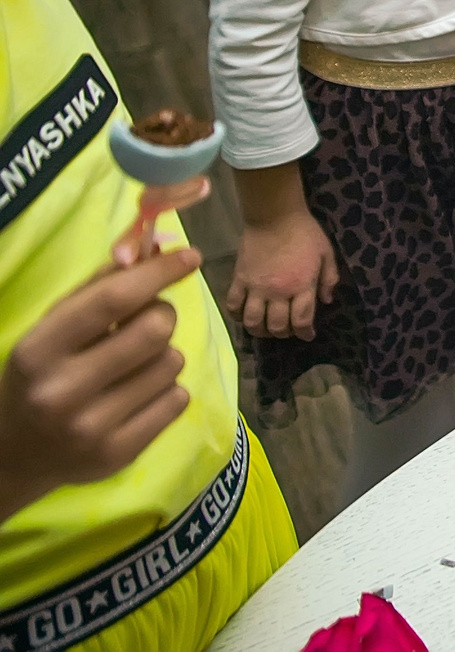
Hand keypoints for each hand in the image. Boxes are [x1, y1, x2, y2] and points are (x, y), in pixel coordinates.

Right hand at [0, 248, 203, 519]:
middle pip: (156, 330)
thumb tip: (155, 248)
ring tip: (134, 366)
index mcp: (39, 350)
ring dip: (164, 355)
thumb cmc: (41, 374)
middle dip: (163, 314)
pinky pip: (178, 400)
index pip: (114, 300)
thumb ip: (100, 287)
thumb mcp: (52, 328)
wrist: (12, 454)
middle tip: (148, 320)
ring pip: (172, 363)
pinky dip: (168, 390)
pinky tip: (138, 396)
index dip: (159, 272)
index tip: (189, 256)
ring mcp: (92, 428)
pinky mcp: (119, 454)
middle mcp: (62, 391)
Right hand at [226, 206, 338, 341]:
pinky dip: (236, 316)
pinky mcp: (239, 279)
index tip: (308, 335)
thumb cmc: (305, 232)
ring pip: (252, 321)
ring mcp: (255, 287)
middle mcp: (278, 292)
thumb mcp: (326, 253)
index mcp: (301, 285)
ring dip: (259, 330)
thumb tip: (327, 301)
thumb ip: (329, 278)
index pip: (301, 320)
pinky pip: (233, 305)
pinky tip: (243, 316)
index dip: (305, 333)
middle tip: (288, 331)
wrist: (274, 216)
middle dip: (284, 333)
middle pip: (276, 325)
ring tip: (265, 329)